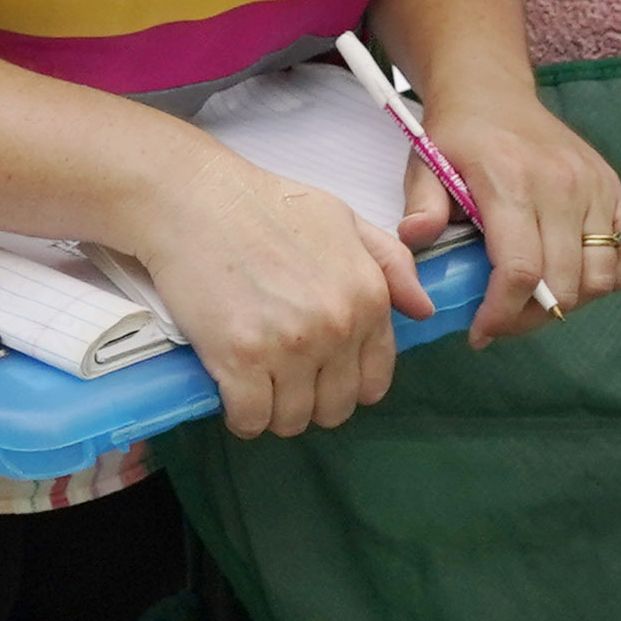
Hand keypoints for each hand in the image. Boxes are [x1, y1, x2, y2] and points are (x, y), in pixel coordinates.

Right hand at [122, 143, 428, 438]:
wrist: (197, 199)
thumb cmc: (267, 205)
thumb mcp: (345, 220)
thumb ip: (391, 264)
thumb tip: (424, 310)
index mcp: (367, 297)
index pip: (374, 380)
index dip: (346, 383)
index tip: (320, 374)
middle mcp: (336, 327)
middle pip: (334, 408)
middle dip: (310, 400)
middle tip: (283, 378)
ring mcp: (289, 347)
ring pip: (292, 420)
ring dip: (273, 411)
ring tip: (256, 383)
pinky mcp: (240, 361)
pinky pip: (250, 420)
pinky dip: (241, 418)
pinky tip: (232, 394)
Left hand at [399, 81, 620, 343]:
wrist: (492, 90)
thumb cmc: (456, 135)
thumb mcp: (424, 164)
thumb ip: (421, 205)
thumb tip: (415, 239)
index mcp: (510, 182)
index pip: (520, 270)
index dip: (502, 315)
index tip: (481, 332)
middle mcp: (560, 185)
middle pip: (563, 283)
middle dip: (530, 317)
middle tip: (503, 319)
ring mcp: (594, 185)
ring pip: (600, 275)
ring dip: (570, 301)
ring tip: (536, 300)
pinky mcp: (613, 186)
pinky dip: (613, 275)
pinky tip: (580, 279)